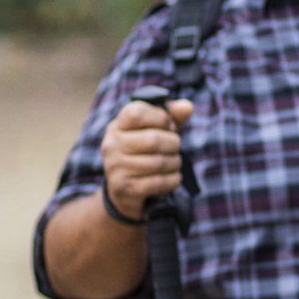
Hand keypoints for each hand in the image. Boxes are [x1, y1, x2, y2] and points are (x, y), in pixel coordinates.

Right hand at [99, 98, 194, 220]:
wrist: (124, 191)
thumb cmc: (144, 152)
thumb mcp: (155, 130)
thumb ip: (172, 116)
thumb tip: (187, 107)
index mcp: (117, 126)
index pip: (137, 113)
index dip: (160, 117)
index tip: (168, 125)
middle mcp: (112, 145)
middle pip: (153, 140)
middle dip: (173, 143)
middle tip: (175, 147)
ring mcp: (115, 167)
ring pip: (158, 163)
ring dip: (175, 163)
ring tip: (175, 162)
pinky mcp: (124, 188)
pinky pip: (157, 182)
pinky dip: (172, 179)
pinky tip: (174, 177)